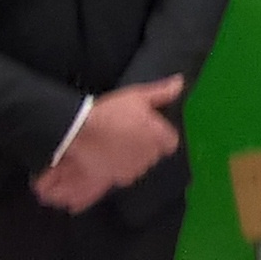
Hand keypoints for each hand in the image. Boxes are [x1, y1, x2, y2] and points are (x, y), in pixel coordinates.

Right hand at [37, 77, 183, 211]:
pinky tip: (112, 155)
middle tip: (131, 133)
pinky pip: (126, 174)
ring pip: (141, 164)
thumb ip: (162, 92)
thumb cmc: (110, 111)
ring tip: (119, 144)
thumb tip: (179, 83)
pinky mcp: (119, 177)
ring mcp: (135, 167)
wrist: (81, 130)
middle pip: (155, 153)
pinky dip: (122, 167)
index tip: (151, 130)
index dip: (162, 136)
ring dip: (135, 157)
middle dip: (147, 145)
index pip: (171, 142)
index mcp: (159, 135)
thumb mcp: (138, 96)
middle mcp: (150, 154)